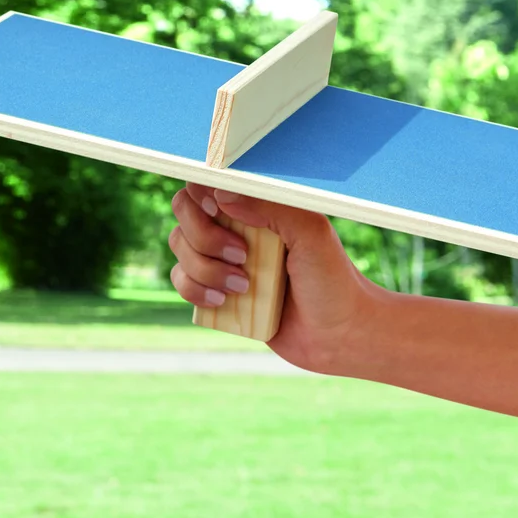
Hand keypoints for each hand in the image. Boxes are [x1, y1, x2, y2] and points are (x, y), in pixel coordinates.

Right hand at [167, 184, 379, 372]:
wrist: (338, 335)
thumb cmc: (332, 278)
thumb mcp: (311, 233)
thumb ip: (271, 207)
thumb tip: (222, 196)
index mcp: (257, 205)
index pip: (208, 182)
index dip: (201, 194)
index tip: (219, 212)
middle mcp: (234, 226)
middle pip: (184, 212)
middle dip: (205, 237)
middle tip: (242, 256)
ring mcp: (222, 258)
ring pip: (179, 247)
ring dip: (205, 268)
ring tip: (244, 287)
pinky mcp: (215, 290)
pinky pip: (181, 281)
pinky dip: (195, 290)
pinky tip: (224, 300)